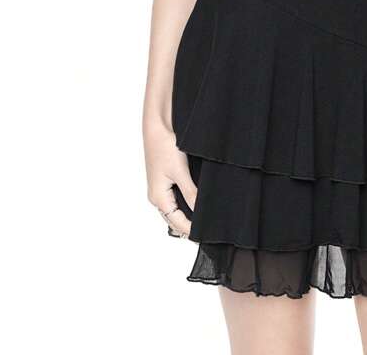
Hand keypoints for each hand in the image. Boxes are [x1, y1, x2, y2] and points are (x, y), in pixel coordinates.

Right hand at [144, 120, 196, 236]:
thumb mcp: (181, 172)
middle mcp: (157, 197)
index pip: (178, 223)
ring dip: (187, 217)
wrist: (157, 128)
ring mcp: (159, 190)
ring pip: (174, 211)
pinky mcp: (163, 182)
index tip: (207, 236)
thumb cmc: (165, 148)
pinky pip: (174, 201)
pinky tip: (197, 204)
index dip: (192, 231)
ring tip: (206, 219)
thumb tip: (201, 213)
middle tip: (209, 229)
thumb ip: (191, 193)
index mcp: (159, 198)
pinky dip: (184, 206)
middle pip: (175, 220)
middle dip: (190, 226)